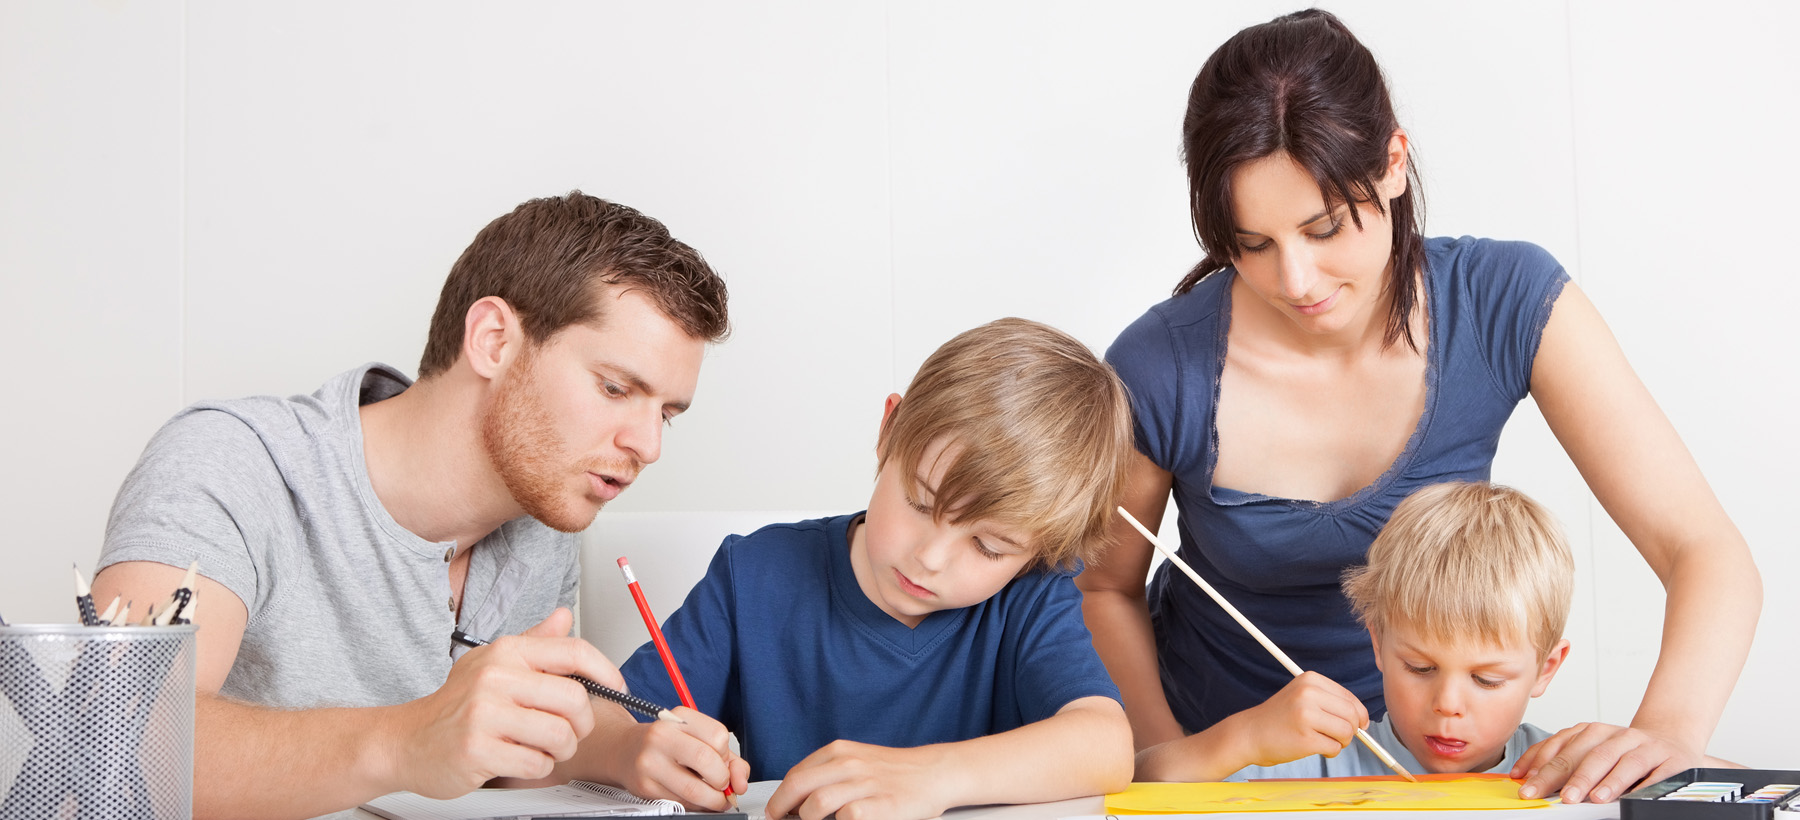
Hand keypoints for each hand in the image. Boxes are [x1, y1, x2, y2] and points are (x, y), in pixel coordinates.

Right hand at [384, 608, 622, 797]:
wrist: (405, 741)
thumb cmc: (456, 705)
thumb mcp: (492, 664)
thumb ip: (534, 642)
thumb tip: (564, 615)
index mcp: (506, 652)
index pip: (573, 652)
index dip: (606, 671)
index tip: (616, 688)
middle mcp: (496, 677)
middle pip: (575, 700)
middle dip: (582, 724)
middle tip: (570, 731)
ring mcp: (485, 714)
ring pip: (560, 736)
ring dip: (559, 750)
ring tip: (540, 747)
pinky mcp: (478, 750)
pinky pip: (536, 763)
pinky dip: (536, 767)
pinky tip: (517, 760)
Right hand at [597, 706, 747, 811]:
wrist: (624, 751)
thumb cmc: (667, 744)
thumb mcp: (697, 738)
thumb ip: (729, 759)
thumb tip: (740, 783)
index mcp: (679, 718)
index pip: (718, 736)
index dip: (726, 755)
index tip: (722, 761)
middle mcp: (661, 736)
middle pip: (708, 761)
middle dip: (723, 780)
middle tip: (721, 784)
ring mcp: (650, 762)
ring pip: (695, 789)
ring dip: (713, 800)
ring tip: (715, 797)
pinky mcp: (645, 786)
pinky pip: (680, 802)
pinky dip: (695, 805)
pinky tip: (694, 798)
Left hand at [765, 740, 949, 819]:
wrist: (934, 773)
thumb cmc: (895, 772)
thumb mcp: (858, 760)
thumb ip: (829, 773)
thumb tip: (797, 797)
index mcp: (840, 751)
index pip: (796, 774)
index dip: (780, 796)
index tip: (775, 810)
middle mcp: (849, 764)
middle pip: (798, 786)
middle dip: (780, 808)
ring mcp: (864, 785)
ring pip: (816, 804)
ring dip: (807, 819)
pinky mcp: (879, 805)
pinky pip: (846, 818)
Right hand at [1235, 671, 1367, 766]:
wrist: (1250, 733)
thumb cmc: (1280, 718)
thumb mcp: (1302, 696)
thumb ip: (1331, 702)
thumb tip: (1364, 720)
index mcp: (1310, 679)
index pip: (1350, 698)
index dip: (1359, 715)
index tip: (1359, 725)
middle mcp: (1308, 694)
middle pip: (1352, 715)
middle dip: (1352, 730)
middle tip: (1338, 736)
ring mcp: (1306, 715)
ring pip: (1347, 732)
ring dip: (1340, 742)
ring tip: (1324, 741)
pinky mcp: (1305, 738)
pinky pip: (1334, 748)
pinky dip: (1330, 752)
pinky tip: (1314, 747)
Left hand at [1513, 722, 1699, 802]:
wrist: (1670, 741)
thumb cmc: (1624, 751)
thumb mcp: (1590, 750)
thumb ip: (1563, 761)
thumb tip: (1528, 777)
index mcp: (1592, 731)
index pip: (1561, 746)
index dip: (1541, 764)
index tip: (1526, 782)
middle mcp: (1616, 735)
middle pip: (1588, 754)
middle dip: (1569, 776)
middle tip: (1556, 796)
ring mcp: (1644, 746)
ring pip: (1622, 761)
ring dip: (1606, 780)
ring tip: (1593, 797)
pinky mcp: (1669, 760)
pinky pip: (1655, 773)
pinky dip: (1642, 786)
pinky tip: (1629, 796)